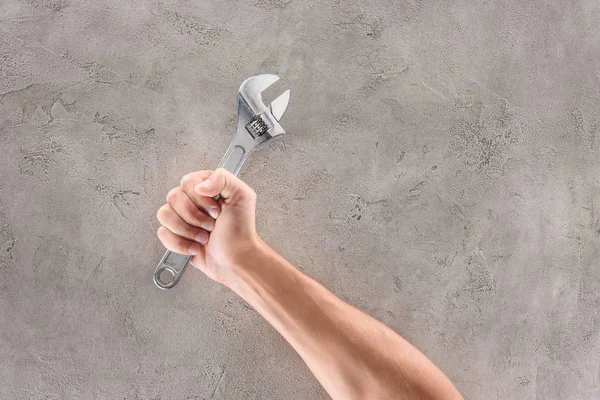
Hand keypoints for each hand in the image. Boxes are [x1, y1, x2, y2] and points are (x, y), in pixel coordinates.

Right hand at [156, 168, 259, 284]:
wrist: (235, 260)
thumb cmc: (241, 232)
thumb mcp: (242, 197)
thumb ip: (223, 178)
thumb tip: (200, 185)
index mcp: (207, 187)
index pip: (188, 182)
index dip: (200, 199)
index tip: (216, 211)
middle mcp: (192, 200)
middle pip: (174, 197)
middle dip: (194, 217)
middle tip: (211, 225)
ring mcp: (182, 217)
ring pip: (164, 214)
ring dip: (187, 231)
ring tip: (203, 237)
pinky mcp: (175, 235)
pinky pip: (162, 233)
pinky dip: (180, 243)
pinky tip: (195, 246)